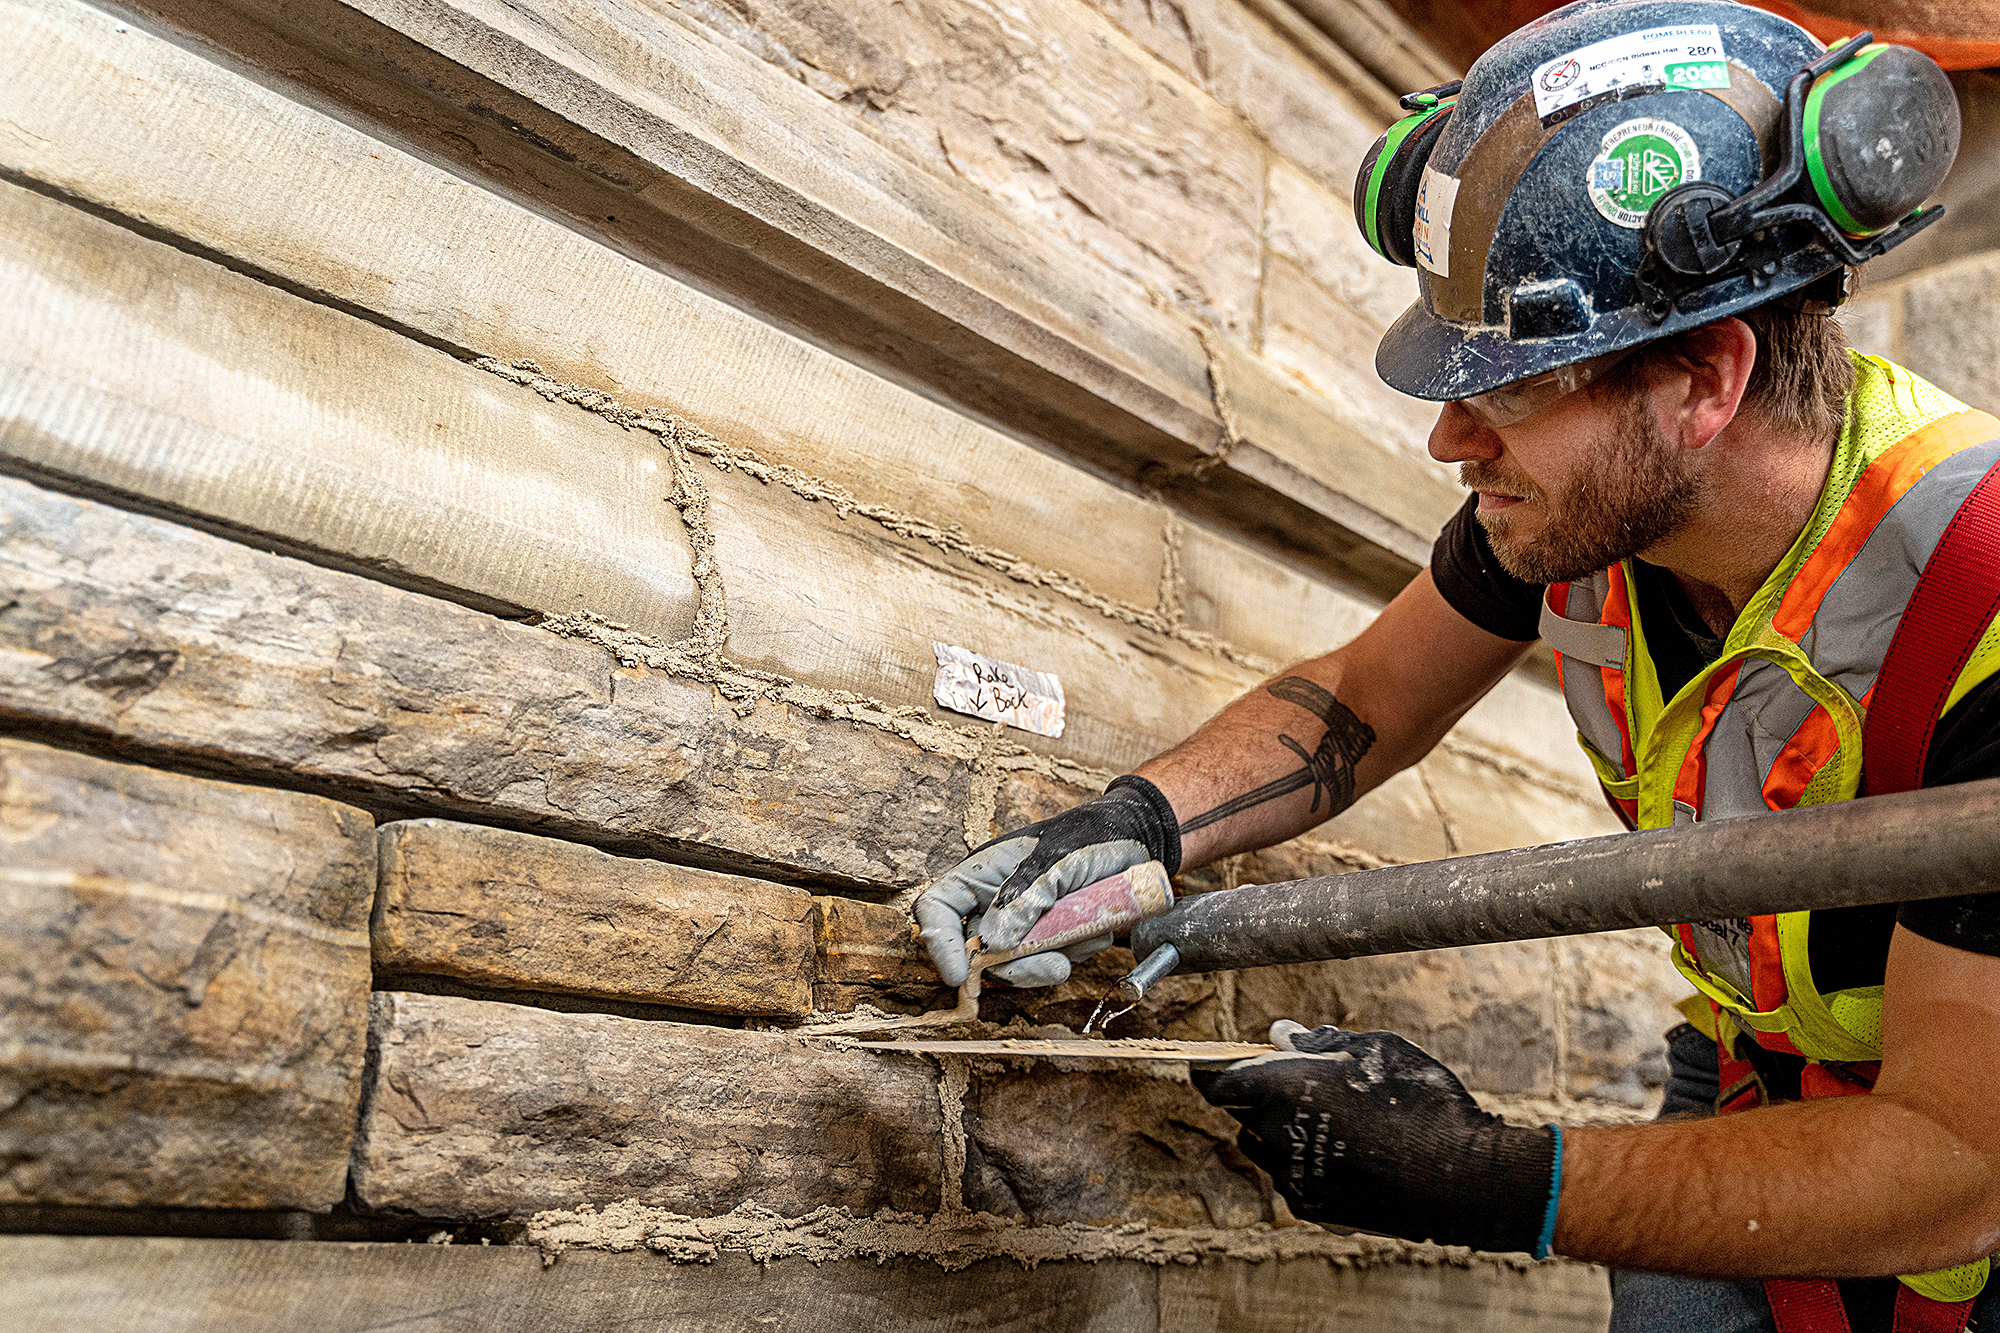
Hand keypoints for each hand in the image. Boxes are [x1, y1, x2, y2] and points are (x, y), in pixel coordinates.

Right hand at [911, 776, 1179, 987]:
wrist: (1134, 840)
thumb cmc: (1087, 836)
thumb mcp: (1054, 861)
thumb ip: (1022, 899)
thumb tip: (992, 945)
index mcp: (982, 875)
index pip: (938, 909)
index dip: (939, 942)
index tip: (958, 974)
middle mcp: (995, 903)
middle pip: (980, 952)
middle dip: (1016, 966)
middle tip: (1056, 966)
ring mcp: (1024, 923)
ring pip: (1018, 965)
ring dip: (1054, 959)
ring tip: (1089, 933)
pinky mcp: (1052, 938)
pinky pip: (1052, 962)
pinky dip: (1076, 953)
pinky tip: (1097, 929)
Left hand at [1194, 1022, 1560, 1255]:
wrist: (1461, 1178)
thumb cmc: (1420, 1101)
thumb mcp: (1374, 1049)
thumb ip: (1319, 1042)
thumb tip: (1281, 1035)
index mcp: (1281, 1087)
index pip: (1215, 1083)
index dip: (1212, 1072)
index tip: (1218, 1066)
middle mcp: (1274, 1134)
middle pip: (1243, 1114)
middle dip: (1261, 1099)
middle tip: (1304, 1087)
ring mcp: (1291, 1176)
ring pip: (1265, 1148)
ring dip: (1281, 1132)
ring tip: (1334, 1121)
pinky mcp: (1311, 1207)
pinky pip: (1291, 1178)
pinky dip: (1306, 1164)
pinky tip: (1351, 1155)